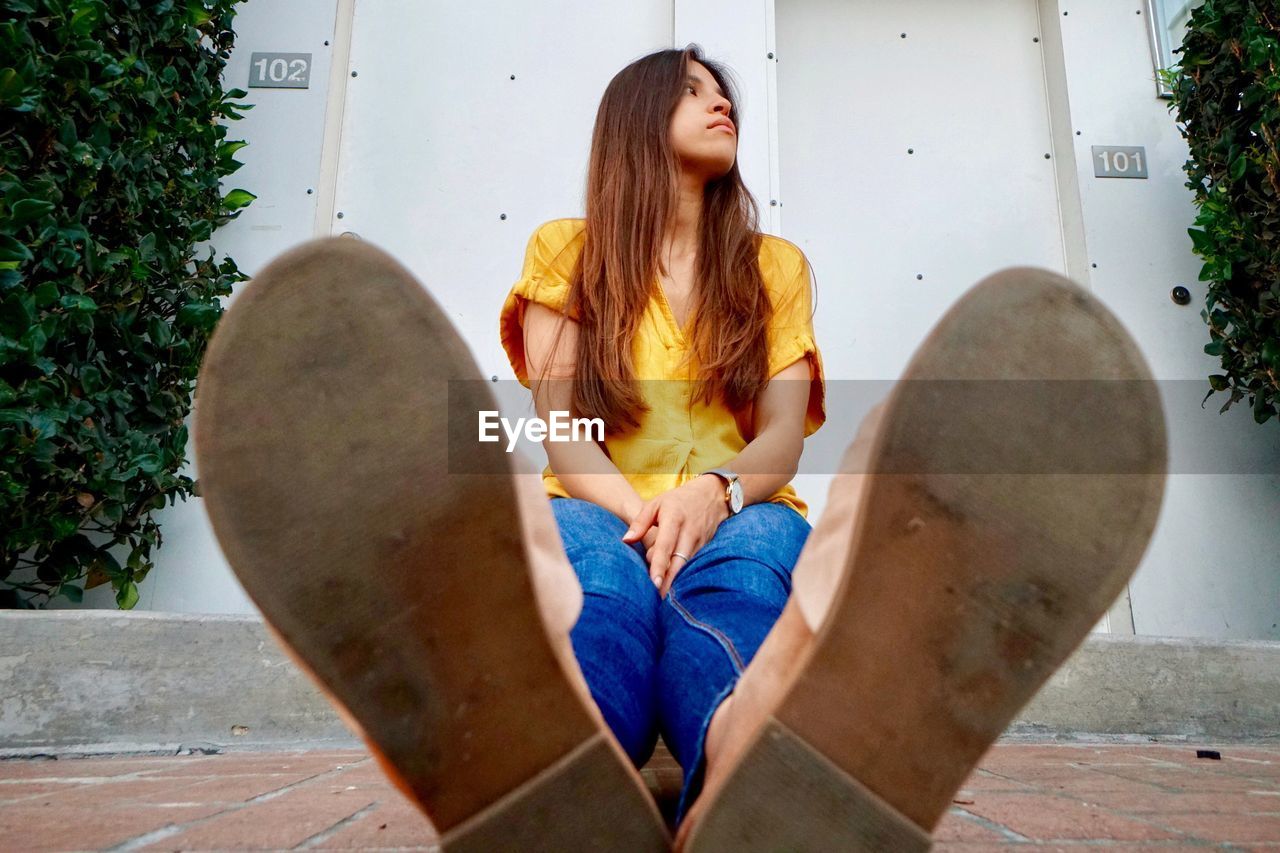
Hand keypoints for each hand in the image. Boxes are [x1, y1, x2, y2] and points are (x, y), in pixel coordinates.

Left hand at [621, 475, 729, 597]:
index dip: (659, 565)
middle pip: (678, 561)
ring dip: (675, 581)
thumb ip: (640, 522)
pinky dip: (683, 575)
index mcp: (674, 519)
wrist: (712, 494)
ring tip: (662, 597)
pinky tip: (674, 586)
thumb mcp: (656, 503)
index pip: (665, 546)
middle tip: (657, 599)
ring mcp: (700, 542)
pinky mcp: (706, 548)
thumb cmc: (679, 500)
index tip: (654, 583)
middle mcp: (689, 532)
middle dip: (669, 581)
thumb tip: (626, 540)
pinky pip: (693, 564)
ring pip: (687, 565)